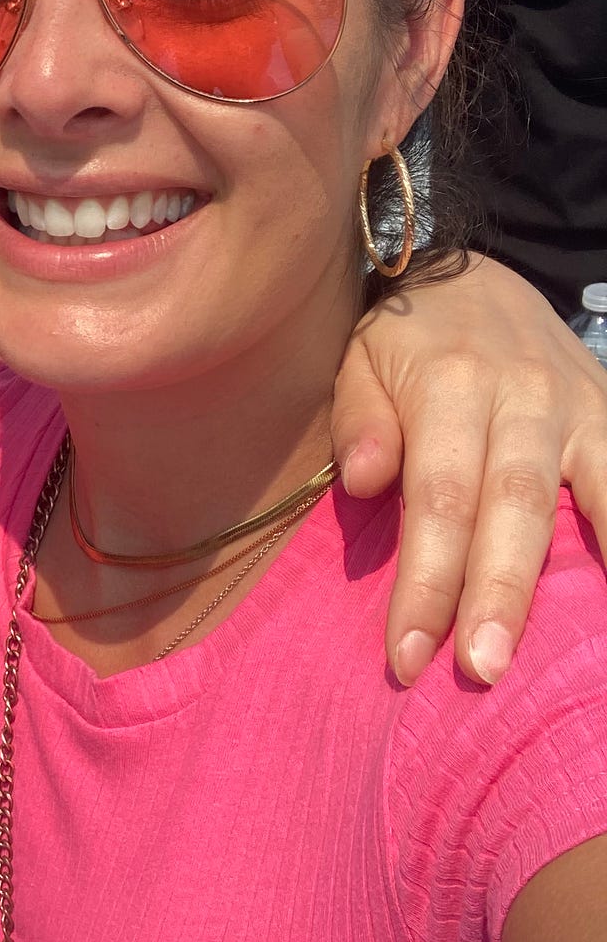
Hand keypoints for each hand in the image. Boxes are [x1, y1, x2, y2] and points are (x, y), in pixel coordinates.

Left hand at [331, 255, 606, 686]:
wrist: (474, 273)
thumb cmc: (403, 337)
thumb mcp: (357, 358)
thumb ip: (358, 419)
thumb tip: (365, 482)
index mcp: (449, 384)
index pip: (438, 498)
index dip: (426, 580)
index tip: (407, 654)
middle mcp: (523, 397)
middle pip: (513, 508)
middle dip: (497, 595)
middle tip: (480, 669)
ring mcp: (579, 407)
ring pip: (584, 501)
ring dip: (567, 579)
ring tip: (550, 653)